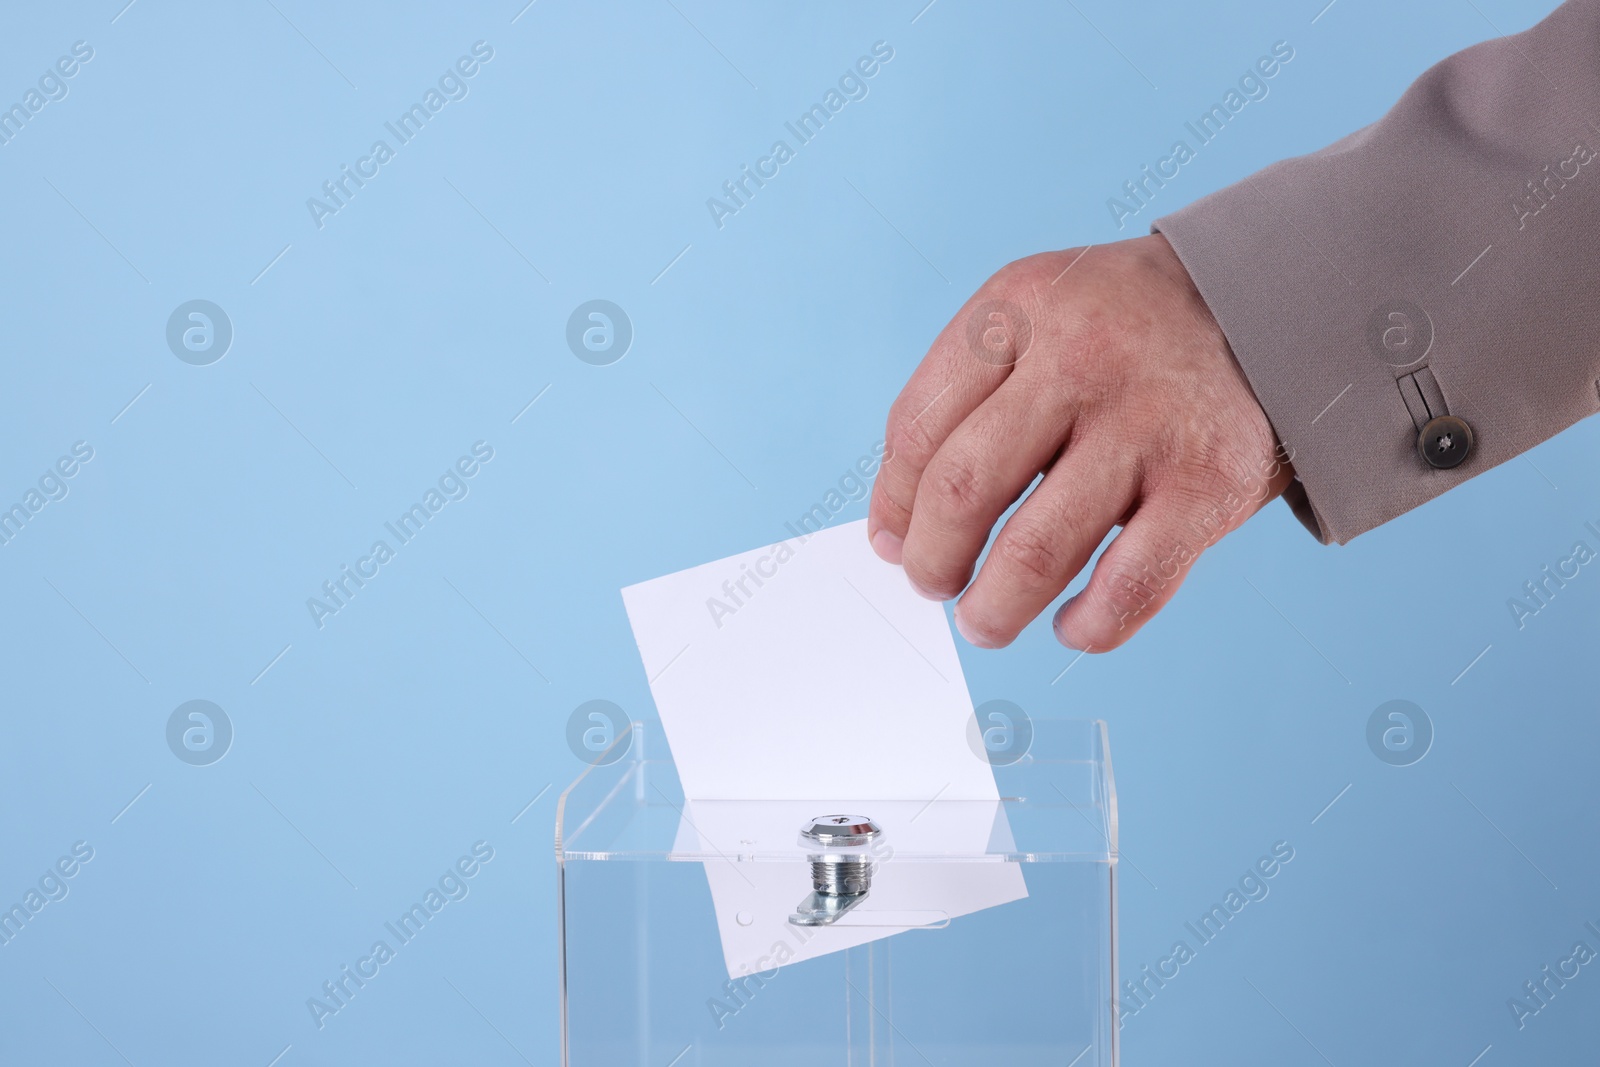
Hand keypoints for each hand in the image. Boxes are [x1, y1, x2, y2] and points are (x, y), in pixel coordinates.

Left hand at [867, 234, 1293, 651]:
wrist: (1275, 302)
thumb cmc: (1126, 334)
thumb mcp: (1035, 319)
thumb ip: (961, 404)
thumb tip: (894, 533)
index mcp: (1018, 309)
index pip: (918, 427)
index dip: (894, 505)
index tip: (896, 545)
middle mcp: (1079, 358)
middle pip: (963, 489)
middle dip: (933, 562)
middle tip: (937, 587)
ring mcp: (1148, 422)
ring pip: (1037, 550)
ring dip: (995, 608)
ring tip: (986, 621)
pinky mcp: (1211, 483)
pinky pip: (1129, 585)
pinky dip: (1088, 626)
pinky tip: (1071, 625)